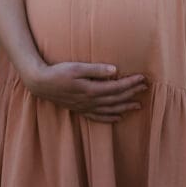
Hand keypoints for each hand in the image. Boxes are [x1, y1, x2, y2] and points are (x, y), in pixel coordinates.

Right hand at [21, 61, 146, 122]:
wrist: (40, 84)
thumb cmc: (58, 72)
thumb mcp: (77, 67)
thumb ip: (96, 70)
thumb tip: (115, 70)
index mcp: (91, 90)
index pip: (117, 87)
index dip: (131, 83)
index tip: (142, 78)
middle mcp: (90, 101)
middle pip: (116, 99)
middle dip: (132, 93)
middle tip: (145, 88)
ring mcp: (85, 107)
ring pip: (110, 110)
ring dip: (125, 107)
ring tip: (138, 105)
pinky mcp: (80, 110)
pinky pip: (98, 117)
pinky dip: (110, 118)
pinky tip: (118, 118)